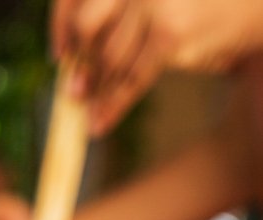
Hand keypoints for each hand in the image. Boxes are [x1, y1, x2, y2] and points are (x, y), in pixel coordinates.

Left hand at [52, 0, 262, 135]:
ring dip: (97, 90)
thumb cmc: (194, 5)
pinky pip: (130, 77)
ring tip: (90, 112)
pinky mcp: (168, 32)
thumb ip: (116, 15)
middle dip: (81, 62)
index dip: (61, 25)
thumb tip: (71, 58)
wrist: (247, 10)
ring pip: (108, 57)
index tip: (59, 55)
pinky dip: (112, 105)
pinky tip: (100, 124)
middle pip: (87, 28)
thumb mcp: (148, 2)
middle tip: (75, 89)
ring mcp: (152, 1)